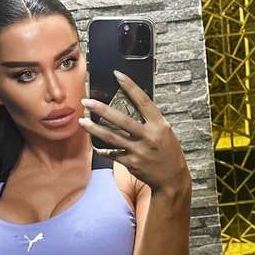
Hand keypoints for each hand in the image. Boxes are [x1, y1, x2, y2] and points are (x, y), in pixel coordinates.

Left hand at [79, 72, 190, 193]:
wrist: (172, 179)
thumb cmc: (169, 152)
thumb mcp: (165, 132)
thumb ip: (150, 120)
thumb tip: (133, 103)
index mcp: (159, 125)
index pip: (143, 101)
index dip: (130, 86)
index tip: (118, 75)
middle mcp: (148, 136)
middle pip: (121, 119)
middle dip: (101, 109)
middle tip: (87, 101)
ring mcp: (138, 151)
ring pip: (111, 137)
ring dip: (94, 129)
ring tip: (82, 120)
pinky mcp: (131, 163)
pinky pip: (112, 153)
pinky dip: (102, 148)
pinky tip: (93, 144)